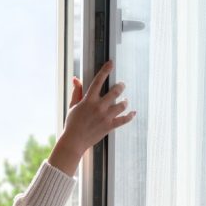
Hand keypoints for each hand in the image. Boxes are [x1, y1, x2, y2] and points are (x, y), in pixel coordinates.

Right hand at [48, 60, 135, 175]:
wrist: (73, 141)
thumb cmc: (72, 123)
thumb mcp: (72, 106)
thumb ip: (76, 91)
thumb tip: (76, 78)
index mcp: (88, 100)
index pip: (98, 81)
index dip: (105, 70)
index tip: (111, 63)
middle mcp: (98, 107)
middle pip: (115, 91)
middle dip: (120, 86)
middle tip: (121, 85)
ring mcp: (105, 117)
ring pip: (122, 104)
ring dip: (125, 101)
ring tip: (125, 100)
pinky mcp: (109, 126)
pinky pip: (124, 119)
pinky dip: (130, 116)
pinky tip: (133, 112)